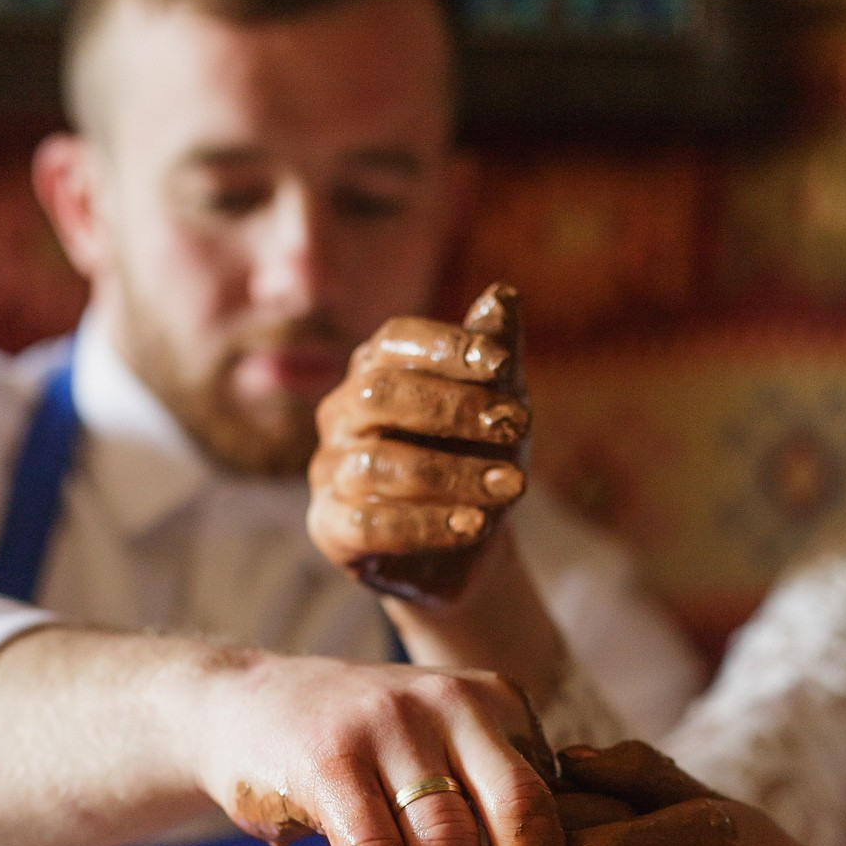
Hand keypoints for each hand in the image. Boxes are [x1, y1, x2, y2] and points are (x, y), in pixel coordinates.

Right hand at [200, 651, 574, 845]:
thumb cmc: (359, 753)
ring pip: (450, 843)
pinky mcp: (327, 756)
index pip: (552, 800)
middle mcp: (453, 702)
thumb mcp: (439, 751)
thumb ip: (493, 801)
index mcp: (496, 703)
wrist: (241, 705)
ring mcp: (389, 723)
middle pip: (522, 815)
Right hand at [308, 284, 527, 604]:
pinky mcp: (330, 528)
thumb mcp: (498, 408)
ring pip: (377, 464)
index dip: (445, 347)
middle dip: (452, 409)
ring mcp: (329, 472)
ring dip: (453, 475)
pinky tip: (474, 526)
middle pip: (378, 394)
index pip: (395, 340)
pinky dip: (426, 526)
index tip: (502, 365)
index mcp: (376, 371)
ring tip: (512, 486)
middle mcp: (342, 414)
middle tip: (516, 427)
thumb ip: (497, 356)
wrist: (466, 550)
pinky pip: (367, 525)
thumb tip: (502, 295)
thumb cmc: (477, 462)